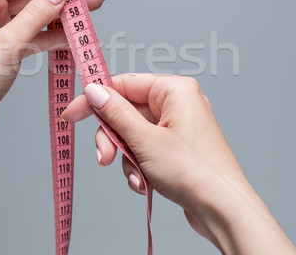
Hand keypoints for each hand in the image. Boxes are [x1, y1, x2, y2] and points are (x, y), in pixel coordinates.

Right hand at [61, 74, 295, 253]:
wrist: (223, 210)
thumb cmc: (195, 172)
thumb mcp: (145, 141)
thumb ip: (115, 114)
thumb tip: (94, 91)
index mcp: (175, 90)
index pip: (124, 84)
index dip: (95, 99)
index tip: (72, 115)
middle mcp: (178, 104)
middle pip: (126, 112)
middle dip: (113, 138)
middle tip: (105, 158)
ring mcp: (178, 127)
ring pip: (132, 134)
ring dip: (126, 158)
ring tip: (135, 177)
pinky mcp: (177, 148)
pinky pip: (145, 149)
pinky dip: (139, 166)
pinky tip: (144, 184)